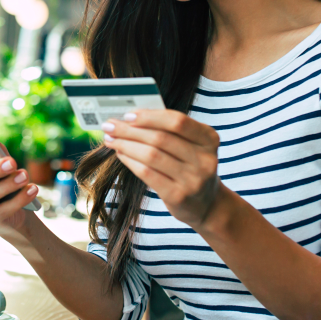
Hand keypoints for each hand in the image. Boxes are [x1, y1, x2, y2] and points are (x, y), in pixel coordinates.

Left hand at [102, 110, 220, 230]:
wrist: (206, 205)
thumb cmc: (191, 168)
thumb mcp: (191, 147)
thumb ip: (169, 131)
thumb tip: (130, 118)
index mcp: (209, 139)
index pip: (177, 121)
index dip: (150, 116)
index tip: (127, 114)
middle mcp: (205, 159)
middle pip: (160, 138)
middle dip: (130, 130)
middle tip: (110, 125)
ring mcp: (193, 179)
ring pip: (151, 155)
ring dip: (126, 144)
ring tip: (110, 139)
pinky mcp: (178, 195)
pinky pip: (147, 173)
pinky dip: (130, 161)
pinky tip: (120, 154)